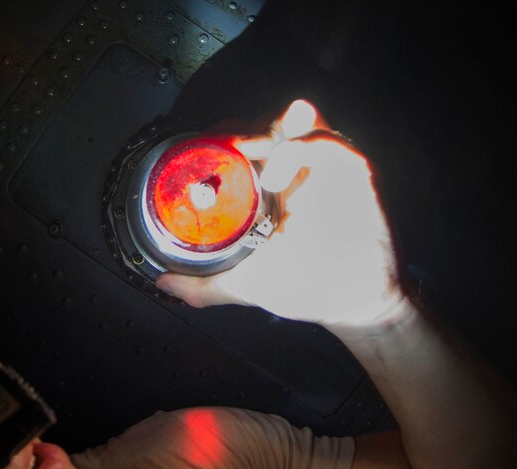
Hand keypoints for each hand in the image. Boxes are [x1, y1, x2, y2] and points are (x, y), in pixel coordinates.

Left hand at [156, 100, 406, 326]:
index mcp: (274, 187)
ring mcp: (327, 167)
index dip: (223, 135)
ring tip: (243, 152)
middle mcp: (299, 171)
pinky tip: (273, 179)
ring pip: (298, 115)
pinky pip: (326, 140)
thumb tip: (162, 284)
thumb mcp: (244, 284)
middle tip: (220, 148)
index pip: (247, 140)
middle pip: (267, 121)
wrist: (352, 305)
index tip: (201, 149)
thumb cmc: (305, 288)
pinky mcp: (354, 172)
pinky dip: (296, 148)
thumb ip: (201, 286)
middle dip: (240, 127)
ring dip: (266, 126)